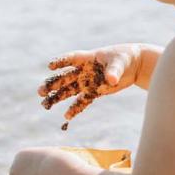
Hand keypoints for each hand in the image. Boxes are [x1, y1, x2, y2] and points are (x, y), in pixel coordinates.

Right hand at [38, 44, 152, 128]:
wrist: (134, 65)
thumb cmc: (125, 58)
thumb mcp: (120, 62)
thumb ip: (114, 71)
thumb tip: (110, 80)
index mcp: (89, 58)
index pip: (72, 58)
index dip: (61, 61)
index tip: (50, 66)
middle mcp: (84, 70)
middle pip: (65, 77)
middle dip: (53, 84)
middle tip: (40, 91)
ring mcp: (88, 82)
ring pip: (69, 90)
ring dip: (58, 97)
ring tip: (45, 105)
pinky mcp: (95, 92)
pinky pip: (82, 101)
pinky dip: (75, 109)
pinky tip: (66, 117)